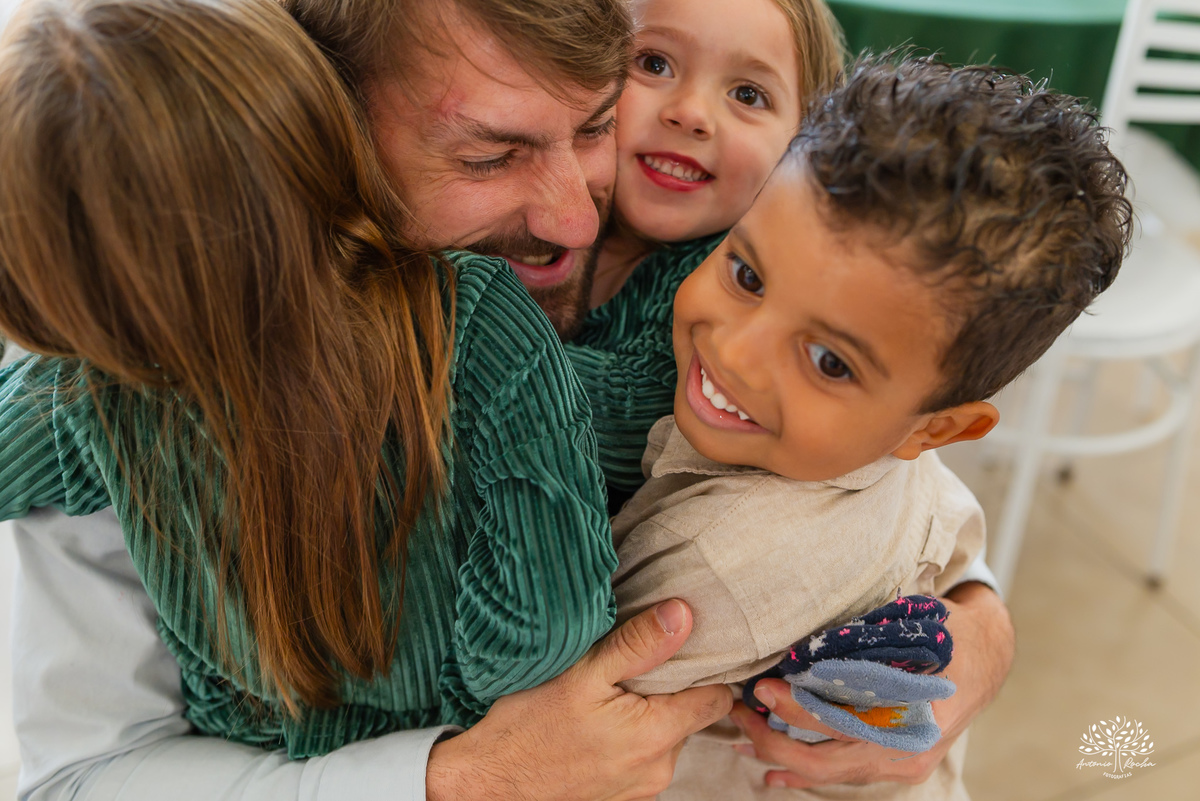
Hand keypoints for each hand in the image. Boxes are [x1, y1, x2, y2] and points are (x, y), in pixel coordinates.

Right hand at [426, 599, 732, 800]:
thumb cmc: (528, 728)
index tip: (688, 647)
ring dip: (648, 714)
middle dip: (671, 689)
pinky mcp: (623, 797)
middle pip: (691, 716)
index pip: (717, 699)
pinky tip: (598, 722)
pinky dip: (630, 737)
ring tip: (612, 693)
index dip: (708, 669)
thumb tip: (684, 614)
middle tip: (635, 665)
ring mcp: (642, 788)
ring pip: (666, 737)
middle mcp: (659, 769)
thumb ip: (638, 645)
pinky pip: (643, 757)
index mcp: (656, 736)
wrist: (488, 784)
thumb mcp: (581, 673)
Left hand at [728, 582, 1013, 788]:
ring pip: (829, 775)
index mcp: (911, 711)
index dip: (797, 708)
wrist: (987, 657)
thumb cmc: (944, 632)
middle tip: (738, 713)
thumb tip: (800, 640)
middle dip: (773, 741)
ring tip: (743, 739)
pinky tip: (773, 770)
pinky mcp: (895, 765)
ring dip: (781, 759)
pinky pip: (842, 777)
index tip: (763, 688)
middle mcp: (905, 748)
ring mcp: (901, 763)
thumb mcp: (909, 622)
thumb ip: (861, 635)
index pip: (840, 720)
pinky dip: (804, 772)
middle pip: (826, 761)